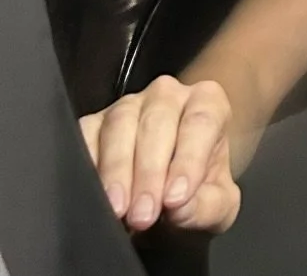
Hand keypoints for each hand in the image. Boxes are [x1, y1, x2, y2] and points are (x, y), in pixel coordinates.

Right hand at [80, 74, 241, 234]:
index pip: (201, 122)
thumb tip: (182, 208)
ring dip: (117, 170)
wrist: (166, 200)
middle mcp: (168, 96)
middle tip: (143, 215)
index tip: (176, 199)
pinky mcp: (93, 123)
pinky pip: (85, 135)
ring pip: (120, 125)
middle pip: (157, 122)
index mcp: (207, 103)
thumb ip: (208, 205)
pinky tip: (92, 193)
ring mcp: (127, 106)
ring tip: (118, 209)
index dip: (188, 161)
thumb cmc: (195, 193)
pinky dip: (86, 164)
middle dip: (148, 172)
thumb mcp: (217, 205)